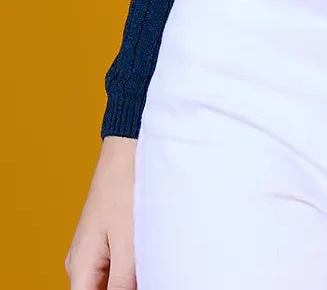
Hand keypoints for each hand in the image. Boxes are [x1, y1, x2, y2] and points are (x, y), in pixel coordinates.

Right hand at [64, 134, 137, 287]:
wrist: (128, 147)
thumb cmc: (125, 186)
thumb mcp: (128, 240)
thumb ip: (123, 281)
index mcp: (79, 265)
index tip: (135, 285)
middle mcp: (80, 261)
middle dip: (124, 289)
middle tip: (149, 275)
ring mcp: (92, 250)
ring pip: (107, 281)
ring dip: (128, 281)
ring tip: (150, 266)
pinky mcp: (106, 240)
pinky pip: (115, 267)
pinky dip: (131, 269)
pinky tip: (148, 260)